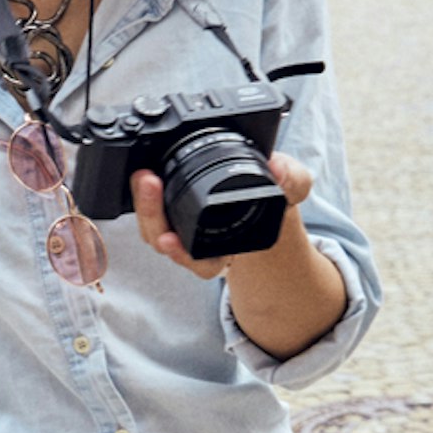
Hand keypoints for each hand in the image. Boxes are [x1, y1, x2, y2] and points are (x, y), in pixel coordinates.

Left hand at [129, 153, 313, 278]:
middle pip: (165, 242)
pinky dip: (142, 195)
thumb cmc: (273, 194)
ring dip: (143, 202)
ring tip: (144, 176)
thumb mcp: (293, 186)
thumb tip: (277, 169)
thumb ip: (292, 180)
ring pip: (151, 225)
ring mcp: (180, 226)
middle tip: (150, 183)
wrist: (261, 192)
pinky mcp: (167, 207)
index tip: (170, 241)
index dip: (183, 256)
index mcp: (228, 249)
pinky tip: (140, 176)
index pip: (203, 264)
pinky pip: (149, 209)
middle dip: (152, 215)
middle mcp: (199, 244)